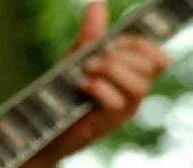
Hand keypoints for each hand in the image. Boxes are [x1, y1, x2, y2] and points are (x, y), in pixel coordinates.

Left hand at [51, 1, 169, 155]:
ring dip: (112, 70)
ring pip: (139, 86)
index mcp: (132, 75)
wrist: (42, 122)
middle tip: (91, 58)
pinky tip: (80, 85)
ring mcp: (124, 110)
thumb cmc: (64, 91)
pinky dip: (98, 88)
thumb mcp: (77, 57)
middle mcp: (134, 93)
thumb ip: (91, 34)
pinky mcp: (108, 124)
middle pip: (151, 68)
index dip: (140, 45)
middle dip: (121, 55)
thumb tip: (97, 4)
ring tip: (86, 69)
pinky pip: (116, 103)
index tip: (112, 42)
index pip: (158, 59)